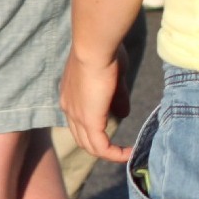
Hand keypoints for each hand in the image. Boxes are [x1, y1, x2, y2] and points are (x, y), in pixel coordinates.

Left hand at [60, 46, 132, 163]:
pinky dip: (115, 154)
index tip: (115, 127)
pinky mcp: (89, 120)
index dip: (95, 128)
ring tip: (128, 153)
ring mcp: (76, 115)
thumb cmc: (105, 51)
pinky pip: (101, 147)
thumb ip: (118, 97)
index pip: (79, 120)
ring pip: (90, 145)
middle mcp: (68, 107)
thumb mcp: (114, 77)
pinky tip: (130, 153)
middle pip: (81, 137)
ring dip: (109, 153)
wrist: (95, 44)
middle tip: (120, 148)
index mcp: (70, 95)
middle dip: (101, 145)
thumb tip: (123, 115)